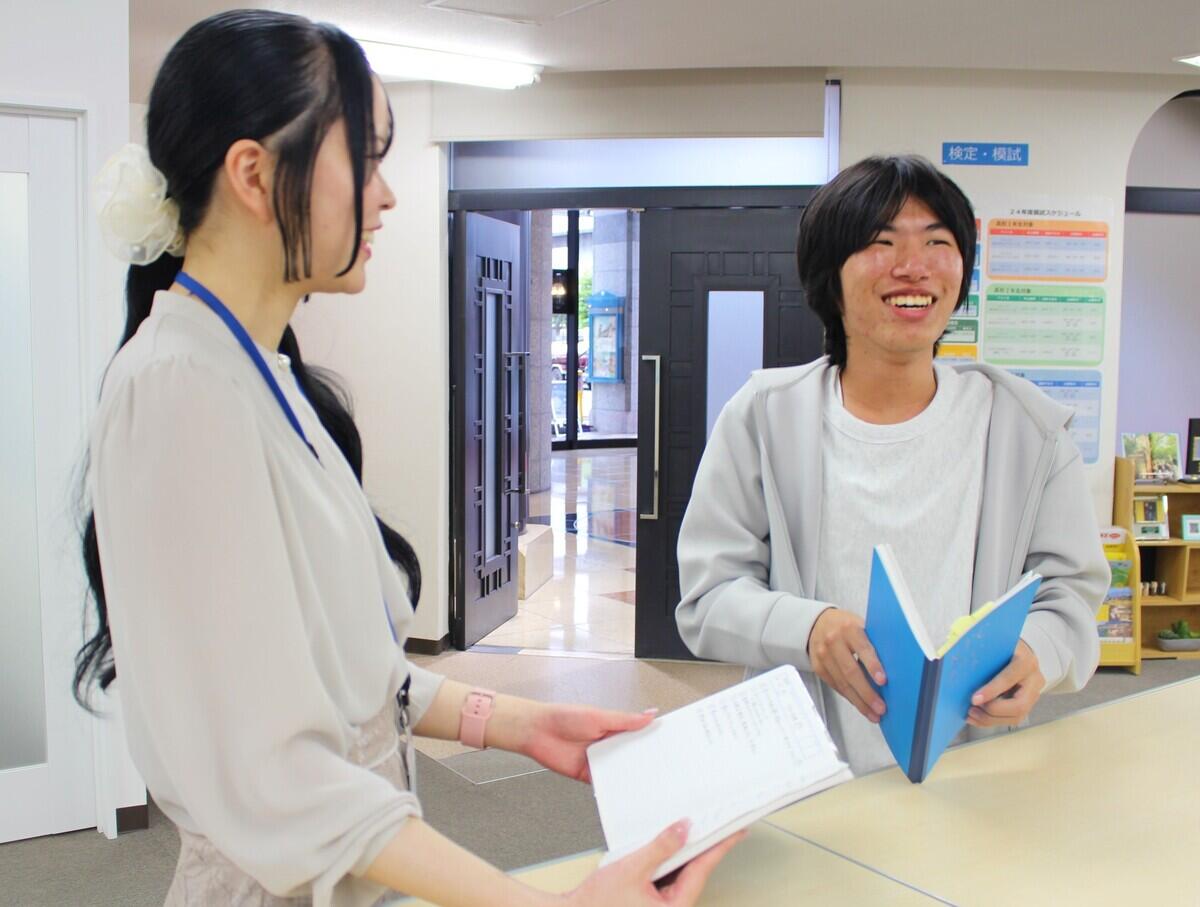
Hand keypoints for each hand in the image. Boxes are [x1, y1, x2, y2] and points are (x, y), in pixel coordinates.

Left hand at [519, 702, 656, 782]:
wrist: (538, 732)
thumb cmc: (563, 717)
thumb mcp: (598, 716)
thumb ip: (625, 720)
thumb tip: (650, 714)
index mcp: (613, 728)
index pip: (638, 736)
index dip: (652, 741)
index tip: (669, 747)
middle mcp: (608, 745)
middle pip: (631, 756)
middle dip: (645, 763)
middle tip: (664, 771)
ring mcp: (599, 761)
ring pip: (620, 772)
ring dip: (630, 777)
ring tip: (649, 785)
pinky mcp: (588, 775)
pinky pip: (604, 784)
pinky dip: (613, 788)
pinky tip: (624, 793)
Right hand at [563, 821, 744, 906]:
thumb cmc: (596, 905)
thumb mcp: (631, 868)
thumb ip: (659, 847)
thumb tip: (682, 830)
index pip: (702, 870)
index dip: (719, 847)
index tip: (735, 831)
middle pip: (693, 872)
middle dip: (700, 847)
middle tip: (717, 823)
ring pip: (680, 875)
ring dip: (681, 853)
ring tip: (688, 829)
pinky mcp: (650, 902)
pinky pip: (666, 878)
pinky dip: (667, 861)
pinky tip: (664, 846)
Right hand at [807, 608, 886, 721]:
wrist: (818, 624)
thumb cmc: (846, 626)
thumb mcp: (861, 625)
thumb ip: (872, 642)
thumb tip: (894, 668)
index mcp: (849, 628)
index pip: (863, 649)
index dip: (873, 666)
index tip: (883, 681)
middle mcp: (833, 641)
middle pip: (851, 671)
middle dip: (867, 693)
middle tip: (881, 707)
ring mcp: (823, 655)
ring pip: (842, 683)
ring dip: (859, 701)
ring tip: (873, 713)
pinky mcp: (818, 667)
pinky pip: (835, 686)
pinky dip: (849, 697)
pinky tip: (860, 705)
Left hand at [968, 640, 1043, 727]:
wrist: (1019, 651)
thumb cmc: (1002, 647)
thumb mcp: (994, 644)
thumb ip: (980, 653)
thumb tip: (952, 662)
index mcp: (1026, 661)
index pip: (1009, 678)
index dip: (991, 690)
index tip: (973, 699)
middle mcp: (1034, 679)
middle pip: (1019, 705)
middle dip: (992, 710)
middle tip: (971, 708)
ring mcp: (1034, 694)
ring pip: (1016, 716)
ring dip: (990, 719)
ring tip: (970, 714)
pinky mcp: (1028, 705)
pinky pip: (1011, 719)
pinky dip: (992, 721)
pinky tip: (976, 717)